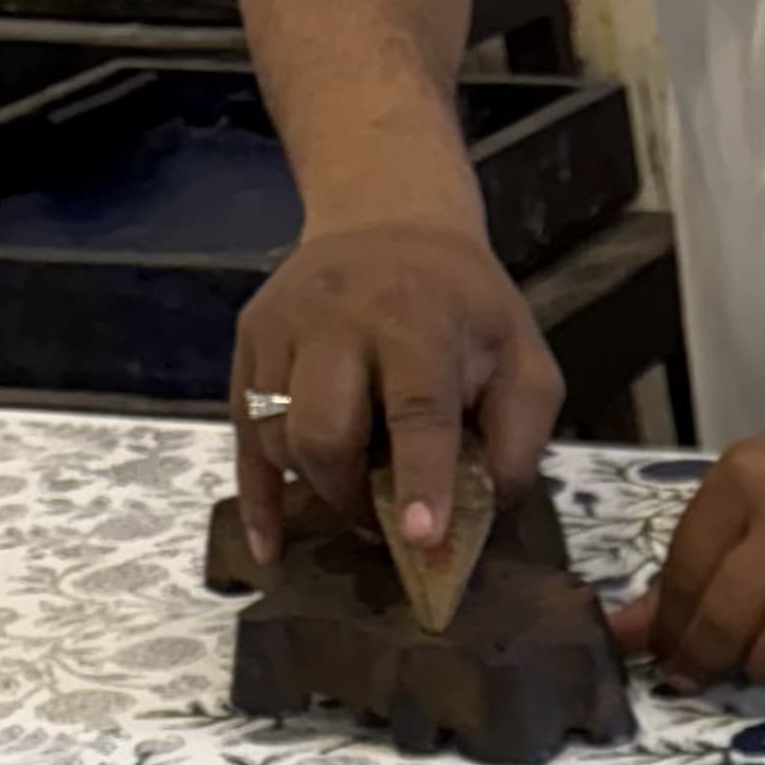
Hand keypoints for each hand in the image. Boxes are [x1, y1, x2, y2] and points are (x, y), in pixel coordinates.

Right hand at [231, 219, 562, 562]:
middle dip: (353, 495)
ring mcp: (282, 330)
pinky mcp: (249, 344)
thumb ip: (517, 433)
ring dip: (317, 488)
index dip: (421, 477)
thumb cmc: (464, 304)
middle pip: (323, 430)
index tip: (423, 537)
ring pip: (277, 437)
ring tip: (359, 494)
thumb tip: (484, 509)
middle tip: (387, 522)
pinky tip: (270, 544)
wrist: (390, 220)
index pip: (416, 409)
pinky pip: (241, 434)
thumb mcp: (522, 356)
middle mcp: (337, 321)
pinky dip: (257, 497)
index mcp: (417, 320)